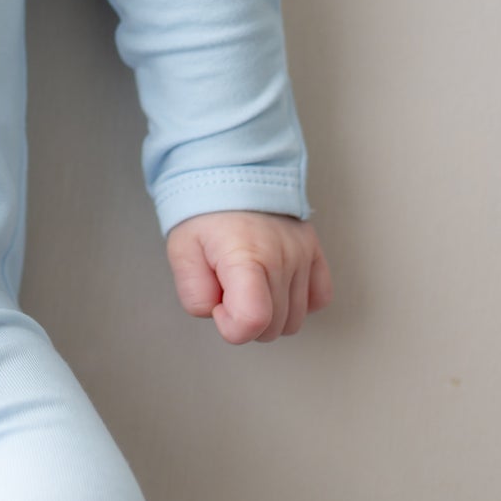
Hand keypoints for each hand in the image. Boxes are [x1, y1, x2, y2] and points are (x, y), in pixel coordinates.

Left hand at [165, 210, 332, 343]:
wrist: (229, 171)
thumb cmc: (205, 210)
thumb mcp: (181, 251)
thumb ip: (194, 293)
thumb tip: (218, 313)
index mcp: (245, 256)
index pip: (252, 321)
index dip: (229, 326)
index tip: (218, 305)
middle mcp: (282, 257)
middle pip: (273, 328)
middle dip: (245, 320)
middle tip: (227, 288)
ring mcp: (303, 254)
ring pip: (295, 320)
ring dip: (269, 312)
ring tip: (247, 282)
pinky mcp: (315, 251)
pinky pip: (320, 299)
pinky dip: (298, 301)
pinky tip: (274, 285)